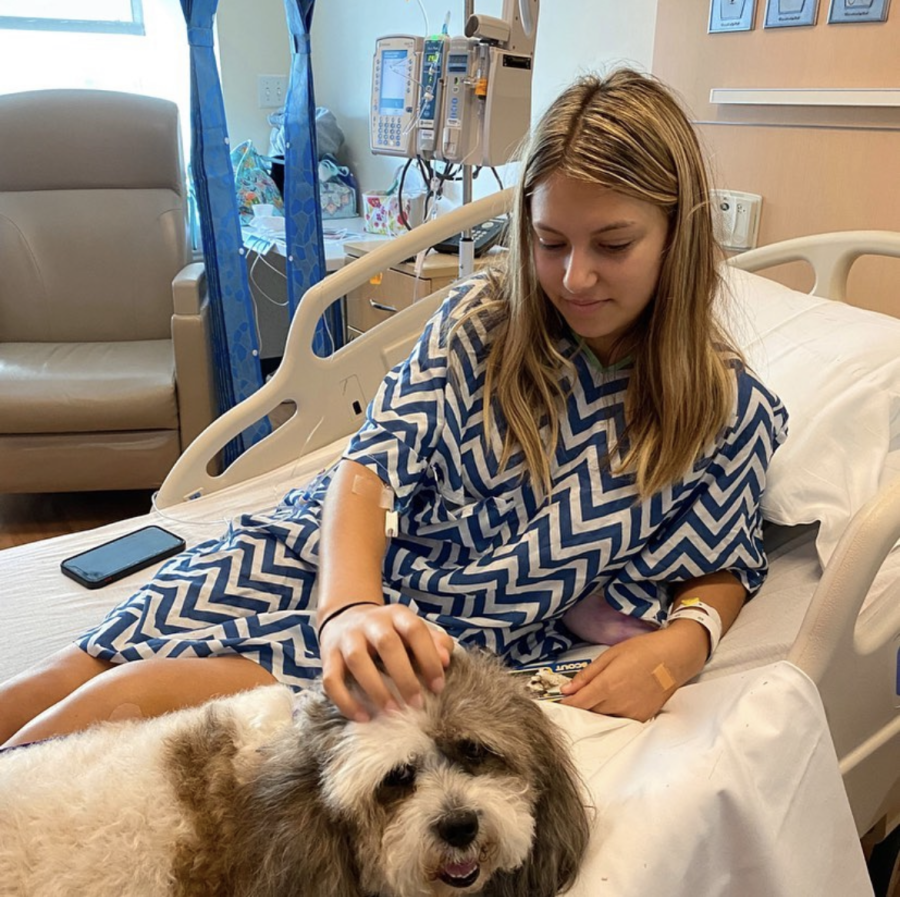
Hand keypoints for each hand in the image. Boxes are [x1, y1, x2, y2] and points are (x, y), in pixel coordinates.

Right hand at [318, 603, 452, 721]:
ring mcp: (346, 638)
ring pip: (357, 660)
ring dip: (375, 688)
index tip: (438, 685)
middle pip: (387, 643)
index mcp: (396, 615)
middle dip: (404, 676)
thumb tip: (446, 659)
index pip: (415, 630)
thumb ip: (434, 642)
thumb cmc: (389, 632)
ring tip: (391, 710)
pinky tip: (363, 716)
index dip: (429, 657)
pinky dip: (346, 701)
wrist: (345, 617)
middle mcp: (370, 622)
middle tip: (417, 703)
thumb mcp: (411, 629)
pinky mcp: (328, 656)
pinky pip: (331, 679)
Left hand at [559, 625, 707, 721]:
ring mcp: (631, 713)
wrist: (674, 657)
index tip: (560, 702)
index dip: (567, 704)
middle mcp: (618, 704)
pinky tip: (619, 699)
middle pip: (590, 712)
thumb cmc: (642, 650)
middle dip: (583, 705)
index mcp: (607, 686)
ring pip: (605, 717)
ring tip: (604, 692)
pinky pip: (621, 719)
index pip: (578, 704)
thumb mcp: (609, 656)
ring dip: (598, 709)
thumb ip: (587, 675)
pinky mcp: (643, 717)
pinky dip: (614, 712)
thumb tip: (566, 689)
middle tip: (582, 693)